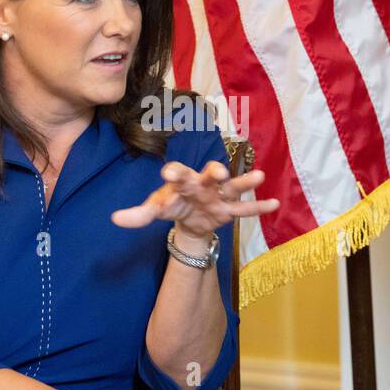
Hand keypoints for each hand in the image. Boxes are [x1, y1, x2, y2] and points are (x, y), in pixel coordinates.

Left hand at [110, 159, 279, 237]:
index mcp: (181, 181)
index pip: (178, 174)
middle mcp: (202, 183)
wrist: (189, 217)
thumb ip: (138, 215)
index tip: (168, 173)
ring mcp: (218, 195)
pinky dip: (259, 206)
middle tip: (218, 170)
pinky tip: (275, 203)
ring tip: (259, 176)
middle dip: (213, 172)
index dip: (174, 174)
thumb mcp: (155, 210)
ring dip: (244, 181)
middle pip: (208, 175)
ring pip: (233, 187)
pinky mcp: (229, 209)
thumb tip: (114, 219)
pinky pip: (246, 208)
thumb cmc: (172, 205)